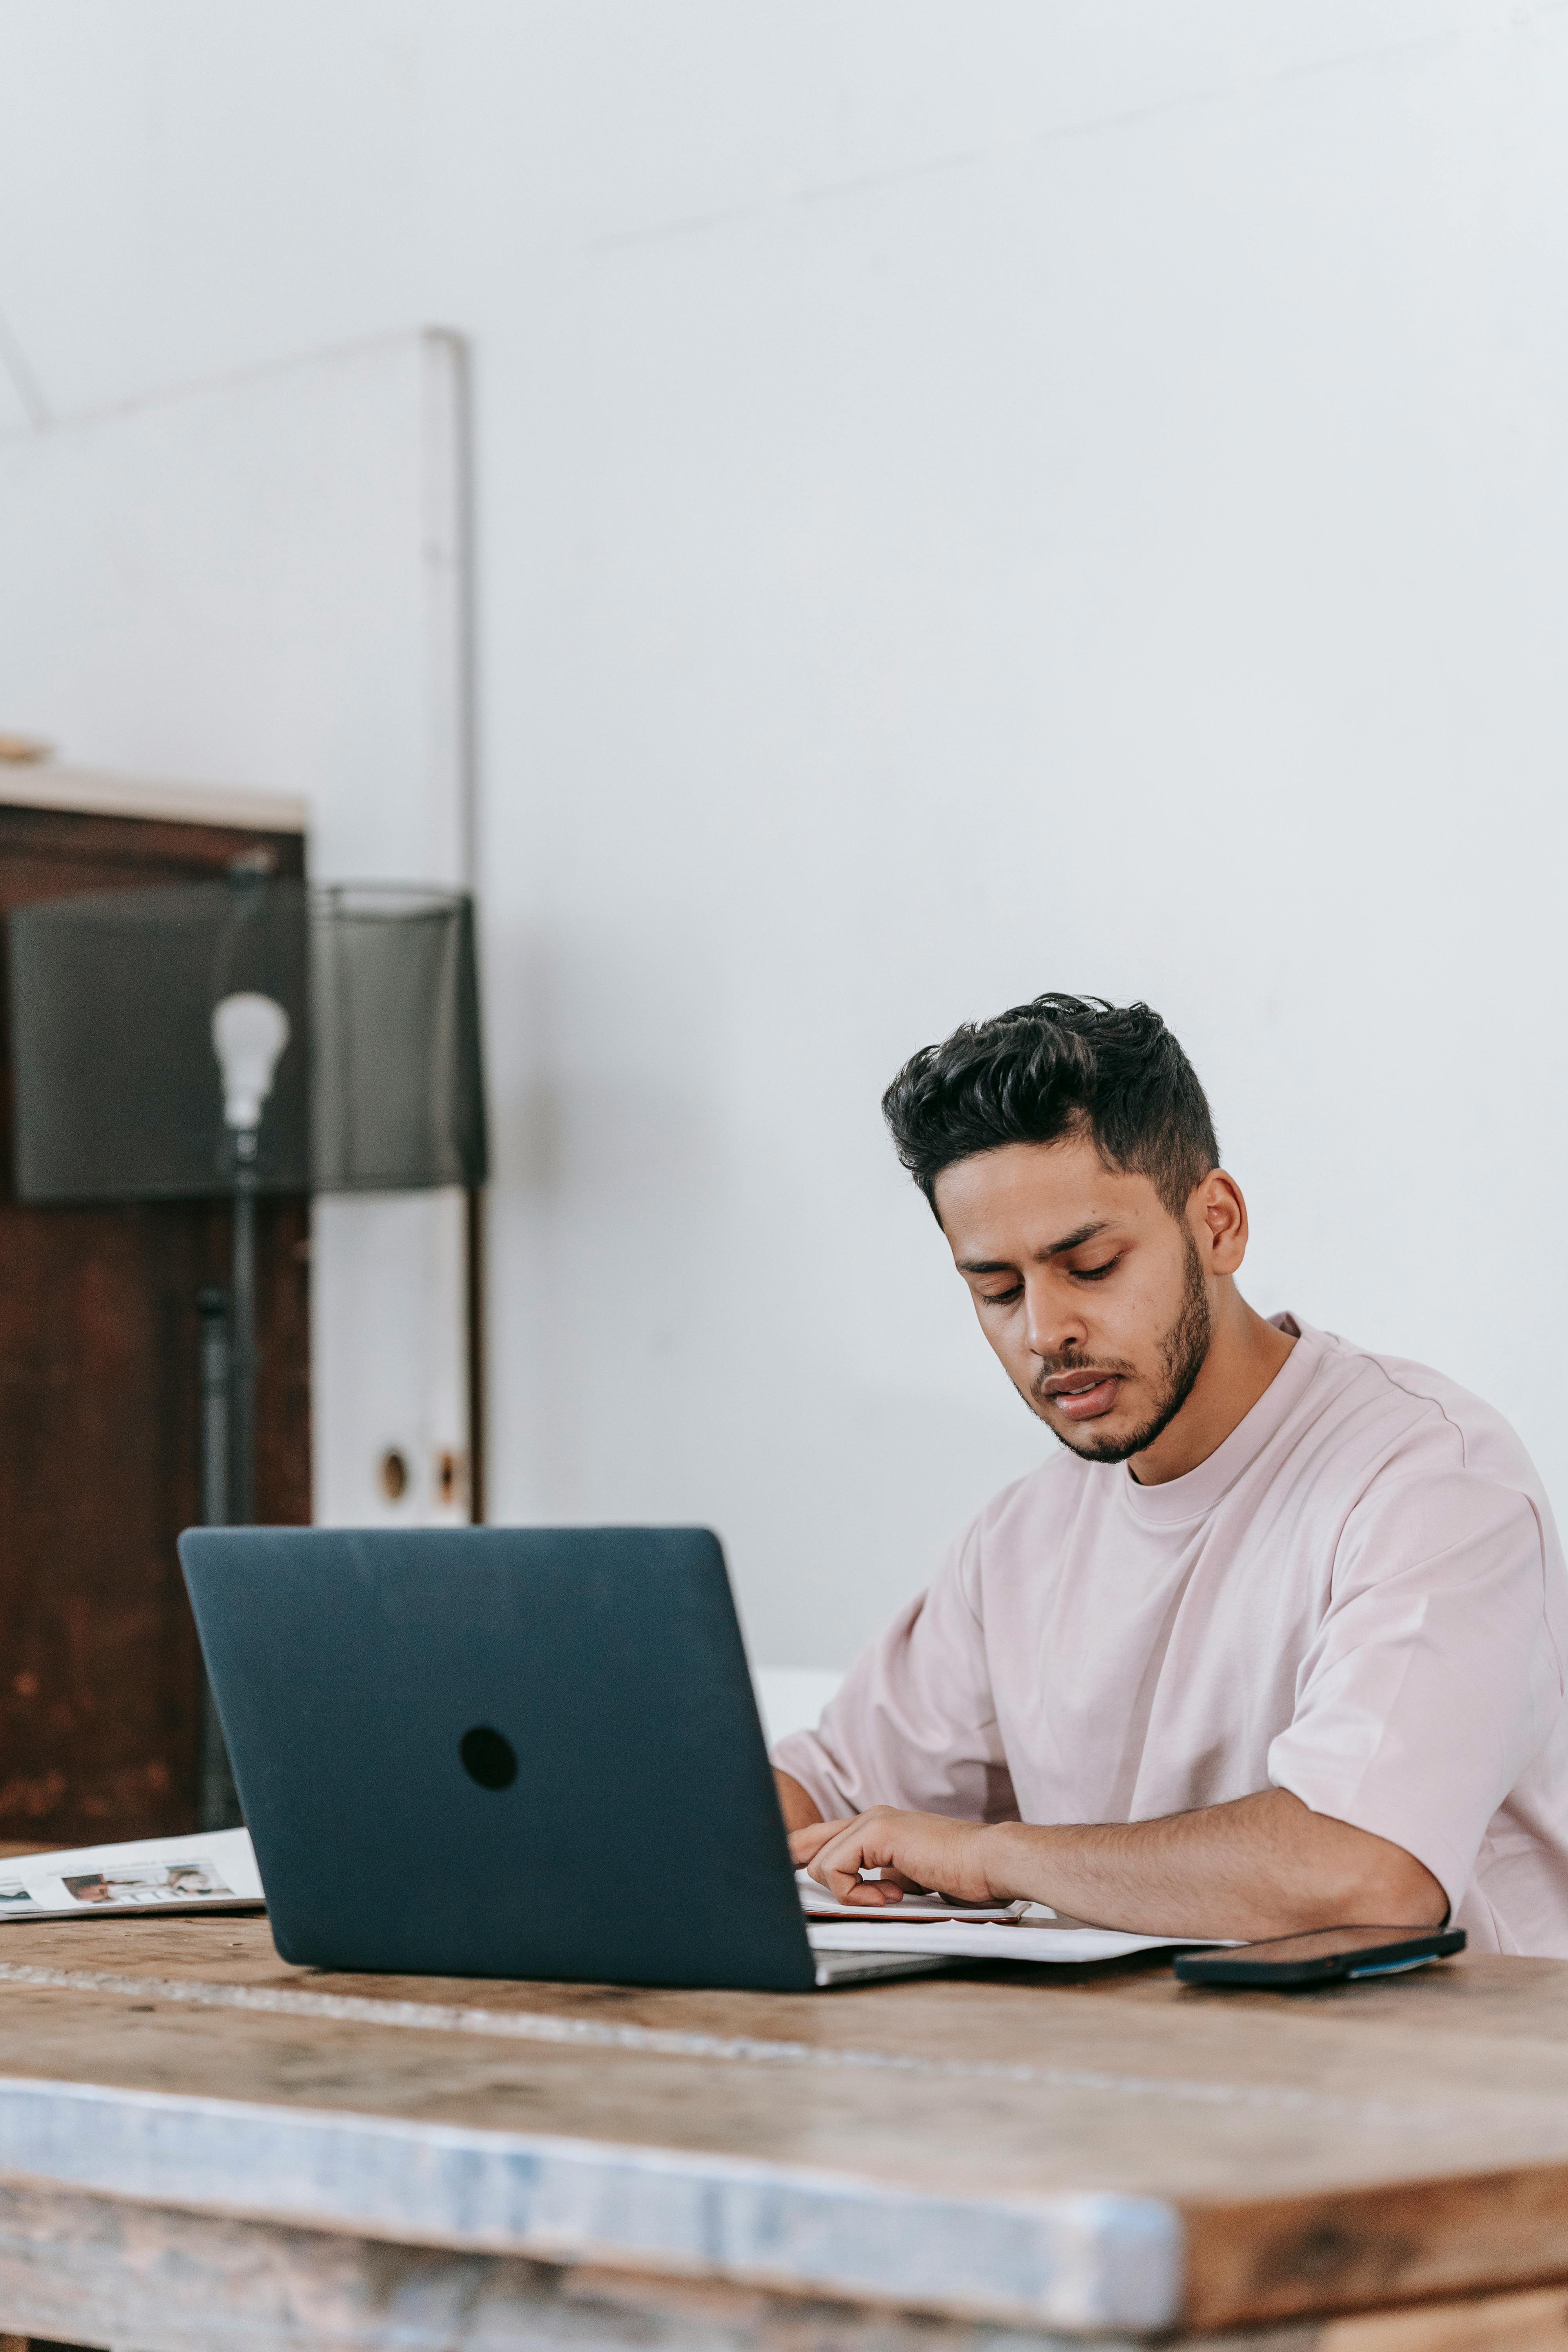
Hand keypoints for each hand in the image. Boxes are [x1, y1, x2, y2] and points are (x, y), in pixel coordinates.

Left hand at [787, 1806, 1000, 1905]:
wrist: (990, 1862)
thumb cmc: (960, 1874)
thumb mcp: (908, 1878)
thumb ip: (880, 1878)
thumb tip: (858, 1894)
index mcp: (876, 1827)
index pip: (821, 1840)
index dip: (804, 1863)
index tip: (803, 1891)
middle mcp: (870, 1818)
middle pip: (805, 1843)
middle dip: (808, 1877)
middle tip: (841, 1900)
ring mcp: (873, 1822)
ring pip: (819, 1861)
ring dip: (847, 1891)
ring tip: (887, 1898)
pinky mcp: (878, 1832)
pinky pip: (835, 1867)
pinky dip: (854, 1892)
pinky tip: (890, 1896)